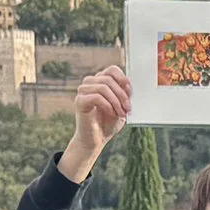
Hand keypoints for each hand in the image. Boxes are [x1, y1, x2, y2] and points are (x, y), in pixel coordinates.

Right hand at [59, 65, 131, 180]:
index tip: (130, 91)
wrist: (96, 140)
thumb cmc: (108, 123)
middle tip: (128, 108)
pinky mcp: (80, 101)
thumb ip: (124, 95)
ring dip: (116, 101)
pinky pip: (96, 97)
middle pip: (109, 79)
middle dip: (122, 94)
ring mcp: (83, 91)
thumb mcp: (121, 106)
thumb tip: (130, 86)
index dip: (123, 78)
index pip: (112, 70)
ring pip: (103, 87)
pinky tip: (112, 113)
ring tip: (121, 113)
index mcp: (100, 81)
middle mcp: (90, 83)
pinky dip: (108, 105)